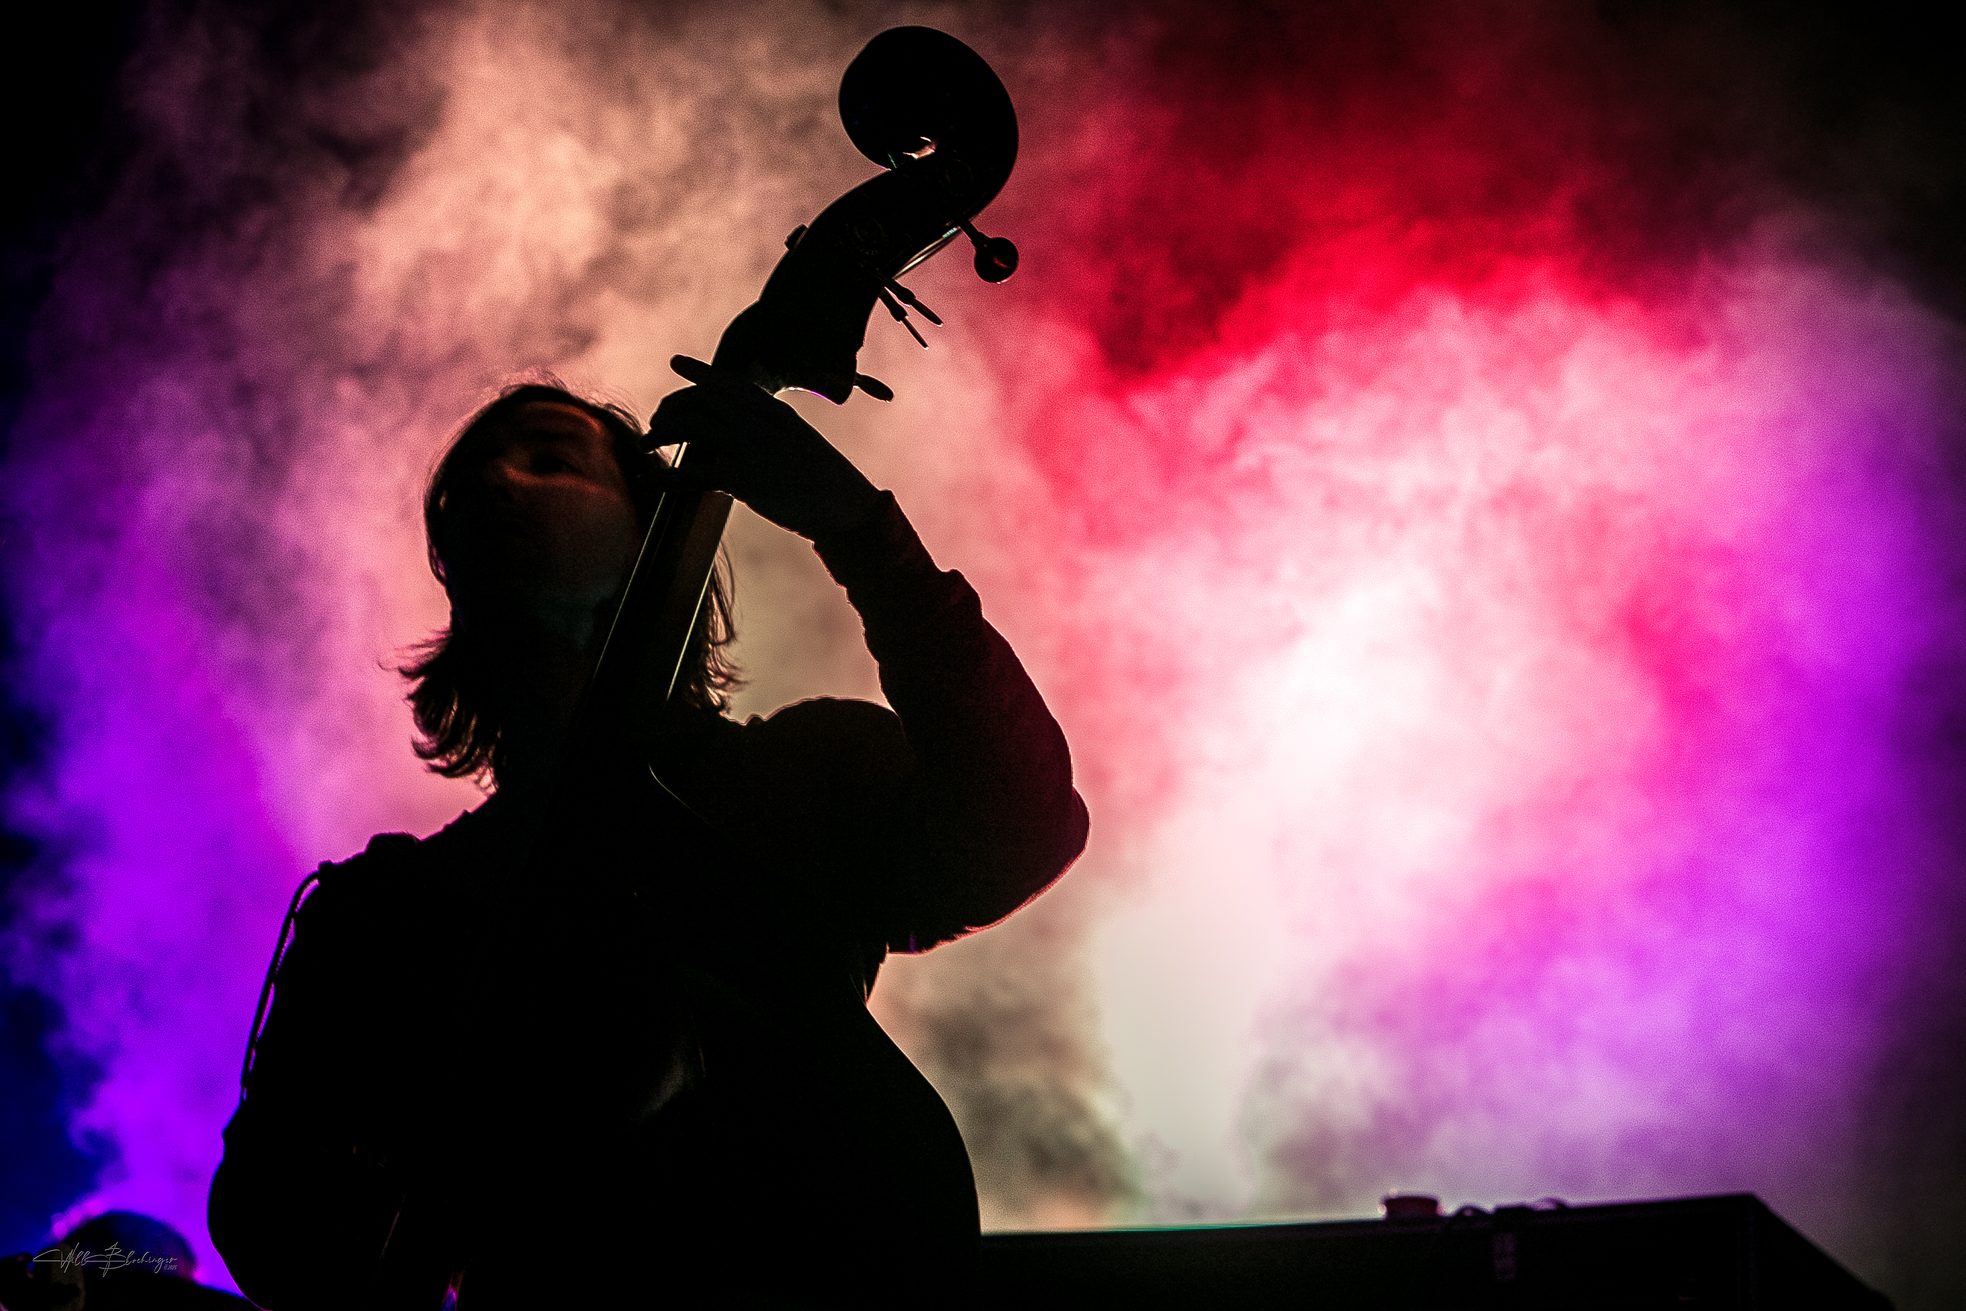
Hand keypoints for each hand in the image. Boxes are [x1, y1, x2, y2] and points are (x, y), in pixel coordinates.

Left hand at [648, 356, 883, 542]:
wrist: (846, 509)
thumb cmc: (827, 482)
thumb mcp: (803, 443)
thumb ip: (775, 431)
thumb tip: (750, 431)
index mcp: (776, 412)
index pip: (730, 382)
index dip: (701, 372)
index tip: (677, 362)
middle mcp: (759, 423)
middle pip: (702, 399)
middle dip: (672, 407)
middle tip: (656, 422)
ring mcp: (749, 447)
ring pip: (690, 426)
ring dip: (661, 434)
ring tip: (647, 445)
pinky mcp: (741, 478)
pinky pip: (690, 472)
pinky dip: (664, 475)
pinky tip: (650, 478)